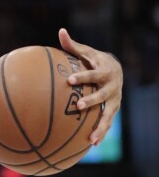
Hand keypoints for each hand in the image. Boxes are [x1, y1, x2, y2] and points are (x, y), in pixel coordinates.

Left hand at [58, 28, 122, 144]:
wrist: (116, 70)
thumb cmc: (94, 60)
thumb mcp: (86, 53)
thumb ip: (72, 45)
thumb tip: (60, 31)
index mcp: (104, 72)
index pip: (92, 74)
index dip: (82, 77)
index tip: (69, 81)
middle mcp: (112, 87)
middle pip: (102, 94)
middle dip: (92, 100)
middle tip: (79, 106)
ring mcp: (114, 100)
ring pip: (108, 114)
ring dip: (100, 126)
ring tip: (91, 139)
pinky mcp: (112, 109)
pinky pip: (106, 123)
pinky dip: (100, 133)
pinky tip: (91, 145)